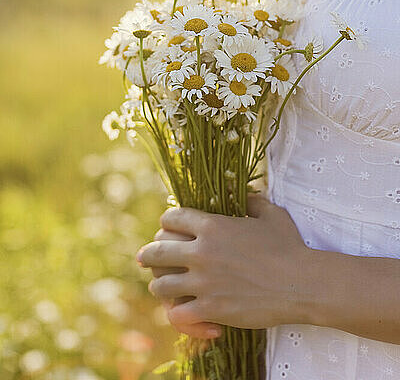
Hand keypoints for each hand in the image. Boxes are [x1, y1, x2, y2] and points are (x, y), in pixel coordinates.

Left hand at [136, 195, 316, 335]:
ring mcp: (203, 282)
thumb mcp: (271, 214)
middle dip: (149, 254)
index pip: (171, 219)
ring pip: (161, 284)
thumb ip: (252, 200)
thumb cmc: (289, 246)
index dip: (166, 222)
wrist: (302, 283)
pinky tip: (180, 311)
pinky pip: (178, 312)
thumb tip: (245, 193)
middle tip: (144, 258)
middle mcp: (201, 252)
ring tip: (160, 286)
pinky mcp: (210, 308)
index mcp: (212, 225)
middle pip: (156, 251)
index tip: (165, 228)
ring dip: (159, 285)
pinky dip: (176, 312)